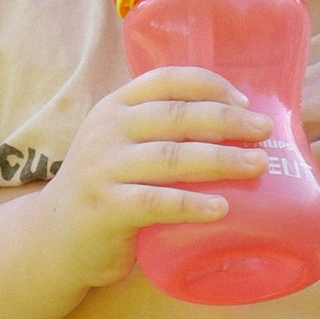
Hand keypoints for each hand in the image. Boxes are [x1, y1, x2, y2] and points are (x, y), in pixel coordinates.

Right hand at [41, 70, 269, 291]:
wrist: (54, 237)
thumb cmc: (106, 188)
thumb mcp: (122, 146)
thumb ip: (160, 132)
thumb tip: (235, 126)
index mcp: (116, 108)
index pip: (166, 81)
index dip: (209, 85)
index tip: (244, 101)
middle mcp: (108, 131)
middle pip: (176, 116)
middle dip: (227, 121)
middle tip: (264, 131)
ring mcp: (104, 169)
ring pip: (171, 157)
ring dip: (221, 160)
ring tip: (258, 166)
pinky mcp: (106, 208)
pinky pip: (156, 203)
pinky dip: (192, 204)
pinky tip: (222, 208)